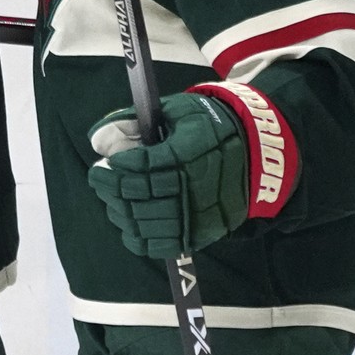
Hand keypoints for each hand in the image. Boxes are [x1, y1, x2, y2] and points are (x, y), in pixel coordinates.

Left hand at [87, 83, 297, 258]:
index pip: (139, 169)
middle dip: (112, 190)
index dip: (114, 171)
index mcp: (186, 154)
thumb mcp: (173, 109)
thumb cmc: (209, 125)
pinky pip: (165, 244)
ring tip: (114, 200)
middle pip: (139, 198)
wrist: (257, 151)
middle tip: (101, 180)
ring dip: (122, 213)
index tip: (101, 166)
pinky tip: (130, 227)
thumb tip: (97, 141)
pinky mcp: (204, 232)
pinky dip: (141, 239)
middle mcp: (193, 187)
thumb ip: (132, 122)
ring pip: (147, 223)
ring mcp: (199, 214)